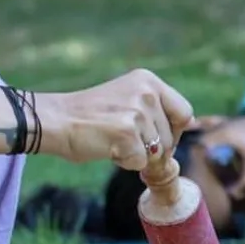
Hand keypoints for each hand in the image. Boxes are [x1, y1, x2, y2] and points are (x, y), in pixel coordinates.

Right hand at [38, 69, 193, 168]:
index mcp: (148, 80)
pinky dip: (124, 162)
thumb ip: (155, 110)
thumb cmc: (88, 116)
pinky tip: (106, 148)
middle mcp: (146, 92)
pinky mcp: (126, 133)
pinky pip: (140, 162)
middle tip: (122, 140)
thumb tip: (189, 126)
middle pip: (171, 137)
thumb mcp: (127, 100)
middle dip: (152, 148)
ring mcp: (137, 112)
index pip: (184, 113)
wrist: (55, 120)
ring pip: (156, 152)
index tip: (152, 137)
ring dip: (136, 155)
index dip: (172, 132)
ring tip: (111, 140)